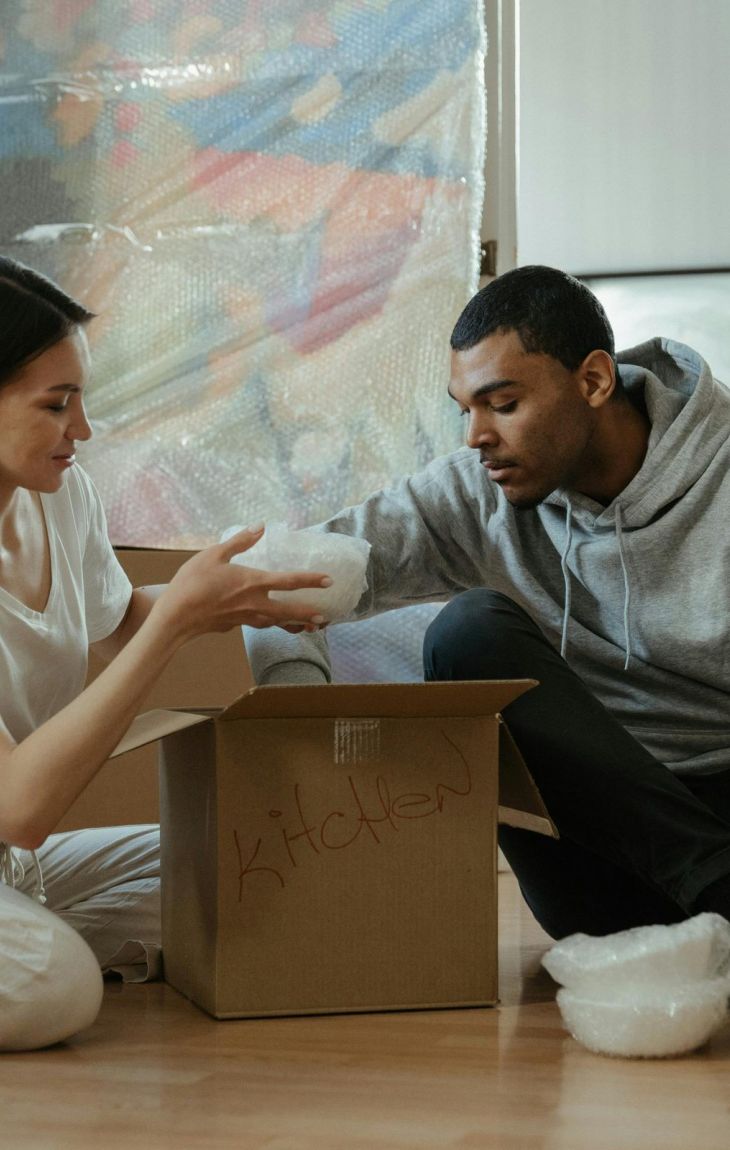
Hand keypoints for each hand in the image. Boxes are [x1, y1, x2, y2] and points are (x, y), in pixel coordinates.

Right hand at [153, 527, 331, 641]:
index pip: (289, 581)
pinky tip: (269, 621)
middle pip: (289, 612)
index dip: (311, 580)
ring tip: (308, 627)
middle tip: (326, 618)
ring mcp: (245, 618)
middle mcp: (254, 604)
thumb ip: (239, 541)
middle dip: (309, 615)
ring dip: (294, 624)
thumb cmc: (192, 583)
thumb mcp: (214, 555)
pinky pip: (259, 624)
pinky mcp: (234, 625)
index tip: (328, 580)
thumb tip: (260, 526)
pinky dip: (271, 624)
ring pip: (276, 623)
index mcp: (252, 582)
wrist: (175, 617)